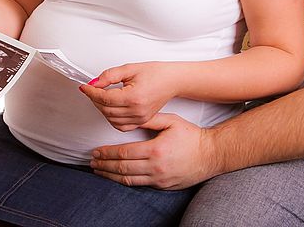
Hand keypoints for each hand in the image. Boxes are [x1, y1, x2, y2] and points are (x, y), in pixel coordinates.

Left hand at [79, 62, 179, 130]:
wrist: (172, 80)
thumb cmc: (155, 73)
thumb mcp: (130, 68)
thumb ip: (109, 75)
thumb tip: (94, 83)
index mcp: (133, 97)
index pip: (104, 98)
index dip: (91, 92)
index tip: (85, 87)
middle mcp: (137, 111)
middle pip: (106, 110)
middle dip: (95, 99)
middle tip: (92, 89)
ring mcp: (140, 118)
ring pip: (111, 120)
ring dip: (102, 109)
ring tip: (101, 97)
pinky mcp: (142, 121)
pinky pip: (121, 126)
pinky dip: (112, 119)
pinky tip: (111, 109)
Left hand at [90, 114, 216, 188]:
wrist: (210, 155)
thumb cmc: (192, 136)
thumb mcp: (171, 121)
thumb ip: (150, 120)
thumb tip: (132, 118)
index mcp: (155, 150)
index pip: (124, 153)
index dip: (107, 153)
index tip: (97, 151)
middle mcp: (155, 167)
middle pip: (122, 168)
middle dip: (105, 165)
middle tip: (92, 162)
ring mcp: (158, 179)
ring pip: (128, 180)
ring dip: (110, 176)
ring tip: (99, 171)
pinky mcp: (162, 186)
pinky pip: (139, 185)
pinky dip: (124, 182)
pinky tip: (116, 178)